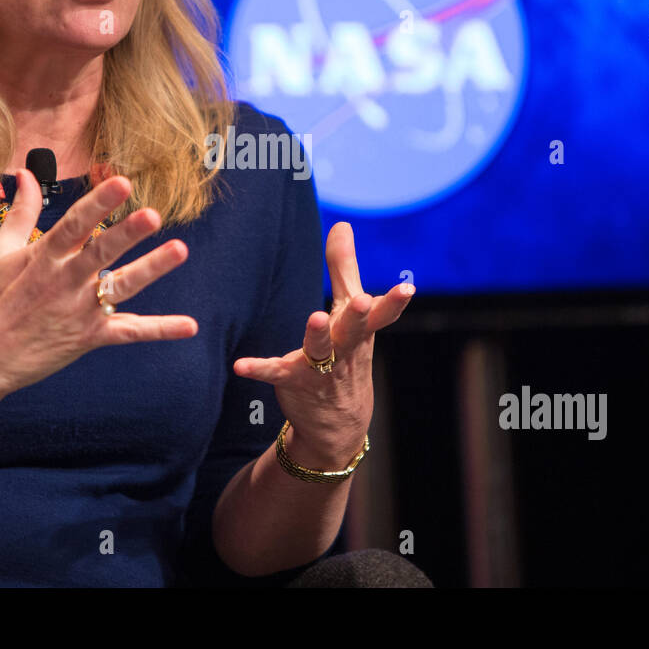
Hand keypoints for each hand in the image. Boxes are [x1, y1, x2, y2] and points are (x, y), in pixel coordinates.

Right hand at [0, 171, 197, 409]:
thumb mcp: (0, 252)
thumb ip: (22, 212)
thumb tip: (26, 173)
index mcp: (43, 257)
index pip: (74, 223)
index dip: (98, 202)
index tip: (121, 181)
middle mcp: (64, 282)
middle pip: (100, 252)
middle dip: (126, 233)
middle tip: (152, 214)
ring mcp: (79, 311)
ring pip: (121, 287)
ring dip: (150, 269)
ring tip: (180, 250)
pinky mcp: (89, 338)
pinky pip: (129, 332)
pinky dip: (159, 329)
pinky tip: (190, 325)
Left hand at [232, 222, 414, 465]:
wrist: (338, 424)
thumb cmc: (346, 355)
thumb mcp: (348, 313)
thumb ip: (343, 268)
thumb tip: (342, 225)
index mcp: (361, 330)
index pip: (382, 314)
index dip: (395, 302)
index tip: (408, 289)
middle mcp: (345, 348)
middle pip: (354, 330)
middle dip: (359, 315)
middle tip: (362, 301)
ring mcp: (320, 368)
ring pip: (320, 351)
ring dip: (318, 335)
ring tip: (315, 319)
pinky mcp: (293, 381)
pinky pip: (275, 373)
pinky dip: (258, 368)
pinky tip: (240, 365)